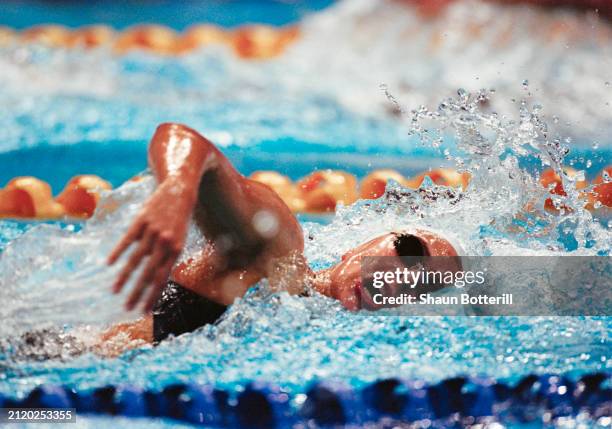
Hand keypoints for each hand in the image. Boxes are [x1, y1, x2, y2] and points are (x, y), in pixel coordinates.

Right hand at [108, 178, 195, 311]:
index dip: (152, 296)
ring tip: (114, 291)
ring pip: (136, 259)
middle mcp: (165, 243)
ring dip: (124, 277)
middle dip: (137, 293)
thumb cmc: (179, 220)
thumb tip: (155, 279)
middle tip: (127, 308)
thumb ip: (167, 257)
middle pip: (148, 273)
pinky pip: (128, 240)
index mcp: (176, 250)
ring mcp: (152, 231)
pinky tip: (109, 264)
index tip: (144, 311)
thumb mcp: (178, 240)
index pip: (162, 279)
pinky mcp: (142, 220)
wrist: (180, 191)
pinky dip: (118, 252)